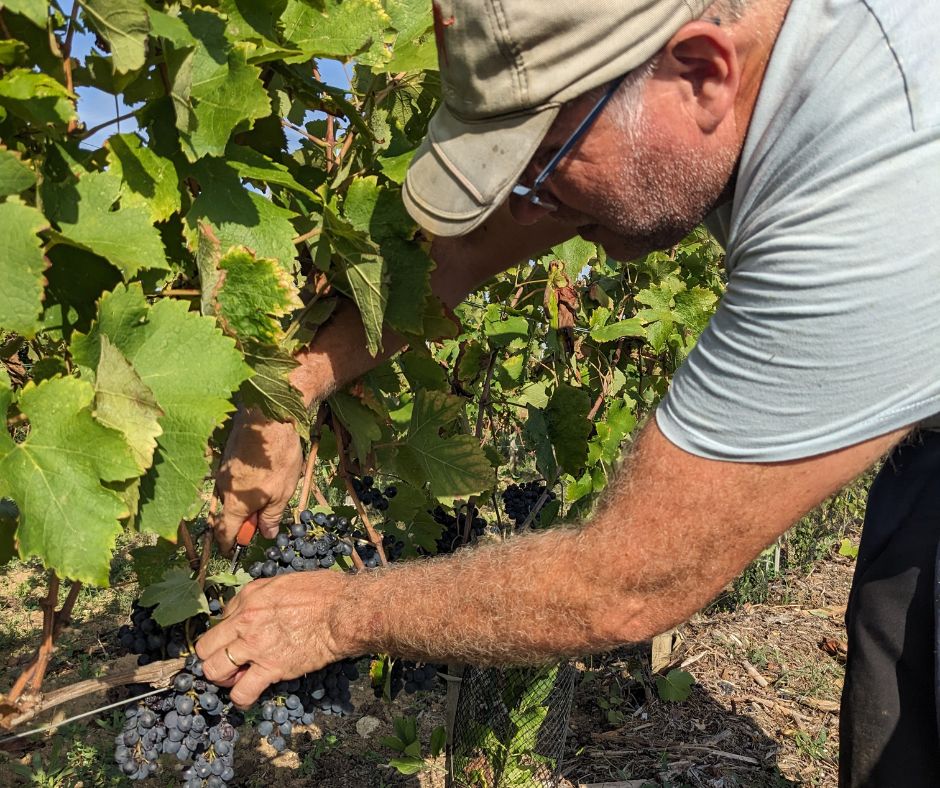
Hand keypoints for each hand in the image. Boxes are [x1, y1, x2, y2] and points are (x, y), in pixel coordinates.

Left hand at [195, 571, 348, 706]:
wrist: (343, 611)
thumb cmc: (323, 592)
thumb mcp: (285, 581)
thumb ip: (263, 593)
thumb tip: (256, 605)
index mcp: (249, 597)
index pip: (220, 619)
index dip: (228, 632)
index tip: (238, 638)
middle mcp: (245, 621)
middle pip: (206, 647)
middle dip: (213, 656)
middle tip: (229, 662)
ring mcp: (255, 646)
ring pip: (213, 671)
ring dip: (222, 678)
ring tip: (236, 678)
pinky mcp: (271, 668)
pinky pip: (242, 692)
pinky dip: (241, 698)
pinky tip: (248, 696)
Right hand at [212, 407, 303, 554]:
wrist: (269, 415)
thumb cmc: (278, 457)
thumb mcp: (282, 492)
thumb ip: (272, 516)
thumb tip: (266, 534)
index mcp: (234, 502)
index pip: (224, 532)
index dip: (229, 544)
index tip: (233, 551)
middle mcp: (222, 488)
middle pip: (227, 512)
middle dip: (242, 519)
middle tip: (262, 518)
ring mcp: (222, 469)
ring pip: (231, 493)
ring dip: (245, 499)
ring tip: (268, 490)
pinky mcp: (226, 454)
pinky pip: (232, 477)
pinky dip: (244, 482)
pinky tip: (262, 473)